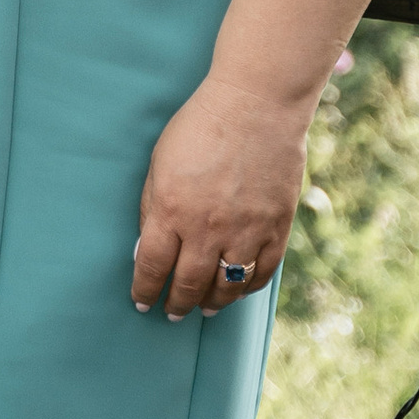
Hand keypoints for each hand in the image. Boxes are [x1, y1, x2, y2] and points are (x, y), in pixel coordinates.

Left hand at [132, 75, 308, 320]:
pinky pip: (263, 271)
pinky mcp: (277, 226)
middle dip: (178, 304)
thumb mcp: (159, 163)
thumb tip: (147, 250)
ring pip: (228, 286)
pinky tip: (238, 291)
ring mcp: (246, 229)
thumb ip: (152, 209)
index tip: (141, 302)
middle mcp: (207, 228)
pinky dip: (249, 288)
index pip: (152, 267)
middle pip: (190, 284)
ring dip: (214, 303)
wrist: (257, 104)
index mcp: (171, 210)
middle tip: (173, 314)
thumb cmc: (200, 127)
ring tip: (206, 309)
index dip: (145, 290)